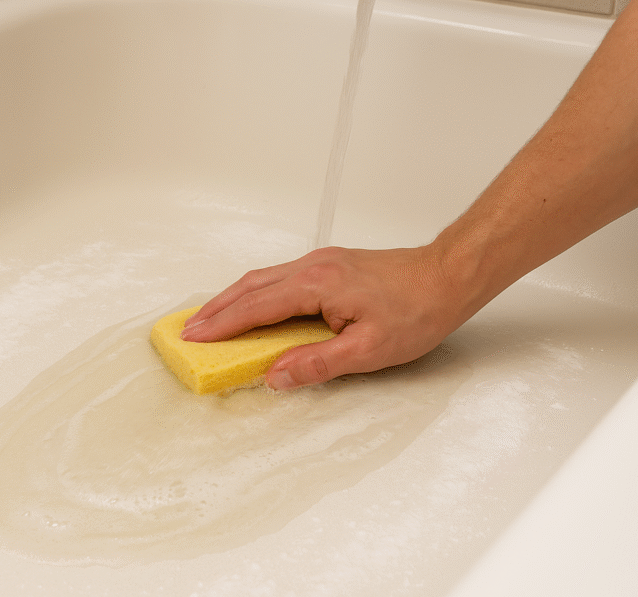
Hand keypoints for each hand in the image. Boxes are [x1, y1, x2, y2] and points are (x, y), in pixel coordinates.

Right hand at [180, 246, 465, 389]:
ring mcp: (320, 262)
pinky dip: (255, 292)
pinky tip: (253, 305)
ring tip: (211, 318)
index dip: (222, 324)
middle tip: (189, 329)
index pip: (256, 307)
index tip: (194, 337)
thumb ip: (317, 364)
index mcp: (316, 285)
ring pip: (263, 278)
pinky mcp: (329, 264)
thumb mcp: (369, 350)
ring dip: (233, 298)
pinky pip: (279, 277)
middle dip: (216, 308)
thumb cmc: (417, 310)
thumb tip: (274, 376)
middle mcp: (312, 267)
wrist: (448, 276)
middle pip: (250, 286)